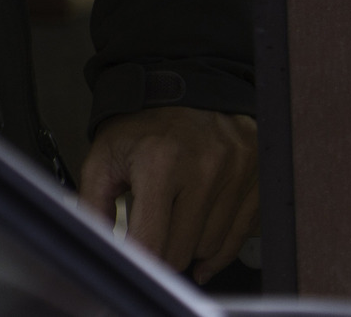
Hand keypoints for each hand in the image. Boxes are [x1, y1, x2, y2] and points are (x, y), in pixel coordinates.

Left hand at [80, 106, 259, 280]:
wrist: (185, 90)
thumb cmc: (141, 126)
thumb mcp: (104, 155)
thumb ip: (93, 201)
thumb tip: (99, 245)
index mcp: (160, 163)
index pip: (151, 239)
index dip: (137, 258)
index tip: (131, 260)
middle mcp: (204, 170)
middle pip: (181, 250)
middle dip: (160, 253)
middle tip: (148, 237)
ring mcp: (237, 176)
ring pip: (209, 247)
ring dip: (188, 246)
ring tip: (172, 223)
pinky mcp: (257, 182)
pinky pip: (238, 238)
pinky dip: (217, 250)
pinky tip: (199, 250)